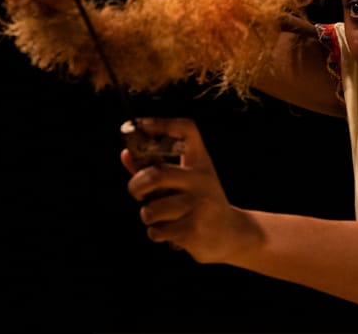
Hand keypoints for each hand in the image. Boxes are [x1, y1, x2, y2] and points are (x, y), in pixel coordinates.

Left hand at [120, 117, 240, 263]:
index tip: (141, 125)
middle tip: (137, 193)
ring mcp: (199, 204)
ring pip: (151, 209)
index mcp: (200, 162)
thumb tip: (125, 155)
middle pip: (157, 174)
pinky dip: (157, 233)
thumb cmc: (200, 204)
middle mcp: (201, 180)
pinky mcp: (194, 229)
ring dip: (148, 216)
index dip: (162, 123)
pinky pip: (158, 230)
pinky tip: (172, 232)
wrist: (232, 234)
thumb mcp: (186, 182)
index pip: (186, 130)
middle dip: (136, 185)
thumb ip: (155, 169)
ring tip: (161, 217)